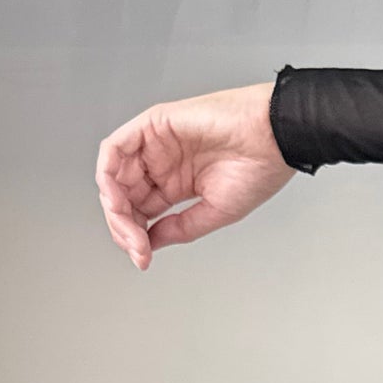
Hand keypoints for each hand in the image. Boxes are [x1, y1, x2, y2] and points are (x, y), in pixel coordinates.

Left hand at [95, 81, 294, 270]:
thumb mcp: (215, 212)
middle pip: (124, 196)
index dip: (136, 236)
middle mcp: (163, 163)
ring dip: (114, 205)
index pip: (141, 211)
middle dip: (123, 226)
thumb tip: (149, 243)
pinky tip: (117, 199)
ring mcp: (156, 144)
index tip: (143, 258)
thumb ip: (179, 228)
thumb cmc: (258, 169)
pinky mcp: (152, 124)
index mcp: (178, 182)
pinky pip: (115, 148)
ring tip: (128, 227)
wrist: (275, 138)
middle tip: (137, 247)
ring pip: (114, 175)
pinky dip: (108, 174)